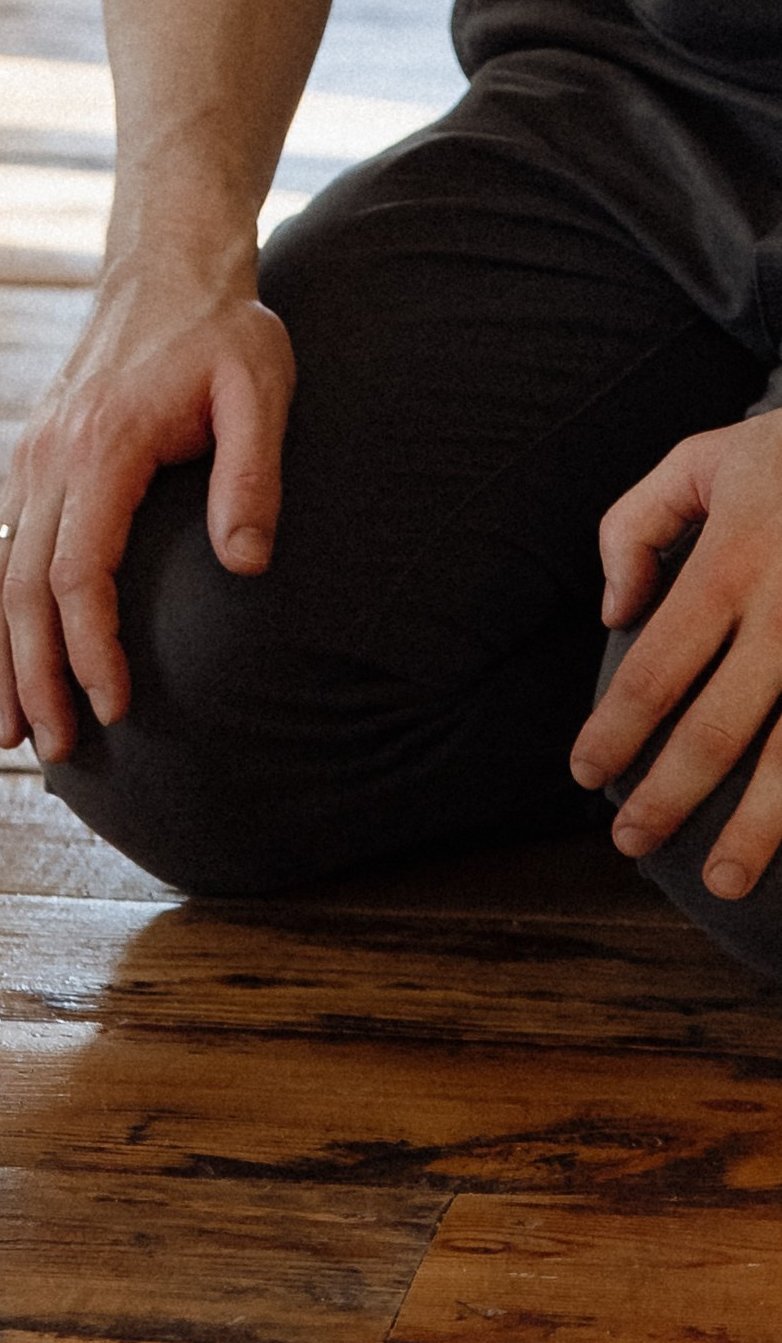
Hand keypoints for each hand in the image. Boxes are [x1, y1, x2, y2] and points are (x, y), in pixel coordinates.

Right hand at [0, 243, 292, 759]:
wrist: (166, 265)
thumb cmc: (224, 330)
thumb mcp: (262, 388)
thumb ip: (254, 477)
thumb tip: (246, 568)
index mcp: (100, 446)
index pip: (77, 572)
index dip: (89, 648)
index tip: (115, 710)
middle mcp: (48, 456)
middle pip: (19, 588)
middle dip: (32, 676)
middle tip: (54, 751)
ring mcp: (30, 456)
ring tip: (12, 729)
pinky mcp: (30, 458)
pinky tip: (7, 655)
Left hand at [572, 412, 781, 896]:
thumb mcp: (702, 461)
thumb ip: (634, 527)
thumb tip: (613, 613)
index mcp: (732, 562)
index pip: (655, 668)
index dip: (614, 731)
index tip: (584, 775)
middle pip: (719, 729)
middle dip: (669, 796)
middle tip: (629, 843)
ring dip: (759, 830)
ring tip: (724, 881)